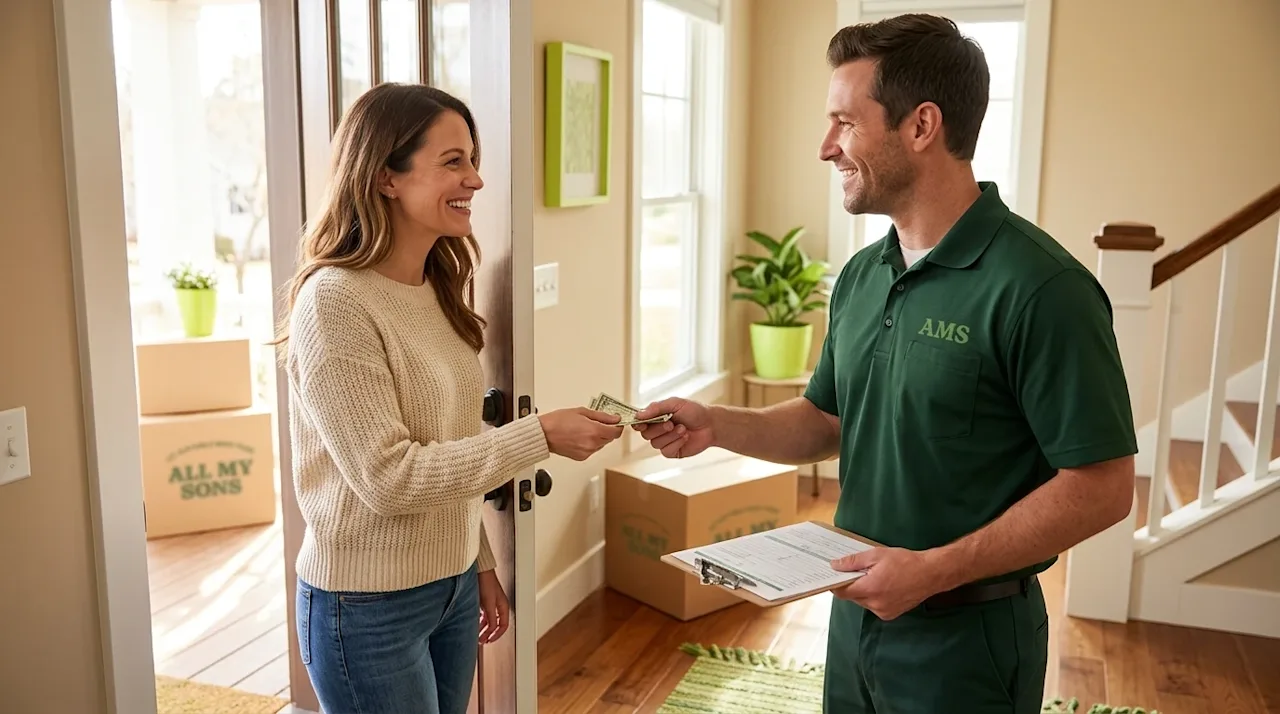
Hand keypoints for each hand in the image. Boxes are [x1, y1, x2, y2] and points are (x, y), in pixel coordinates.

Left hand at [477, 569, 509, 643]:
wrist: (479, 571)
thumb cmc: (486, 583)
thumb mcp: (489, 604)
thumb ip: (491, 618)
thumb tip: (492, 630)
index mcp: (503, 607)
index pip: (504, 625)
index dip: (497, 635)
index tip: (489, 641)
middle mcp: (498, 606)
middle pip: (495, 624)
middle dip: (489, 634)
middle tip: (481, 641)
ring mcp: (491, 603)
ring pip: (488, 620)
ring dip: (483, 628)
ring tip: (476, 635)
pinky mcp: (483, 600)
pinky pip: (483, 615)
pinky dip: (479, 621)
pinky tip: (473, 623)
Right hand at [538, 407, 622, 459]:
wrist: (543, 434)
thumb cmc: (557, 422)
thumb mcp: (582, 412)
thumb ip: (601, 416)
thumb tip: (614, 418)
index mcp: (594, 431)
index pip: (616, 432)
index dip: (618, 426)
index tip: (616, 421)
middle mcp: (592, 444)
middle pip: (610, 439)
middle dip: (607, 430)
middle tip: (599, 422)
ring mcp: (587, 452)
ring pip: (601, 444)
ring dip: (598, 437)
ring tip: (585, 428)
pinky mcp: (581, 457)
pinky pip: (592, 449)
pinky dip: (590, 443)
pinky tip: (580, 436)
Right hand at [631, 398, 713, 457]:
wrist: (711, 424)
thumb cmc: (694, 411)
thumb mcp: (675, 403)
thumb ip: (656, 408)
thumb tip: (639, 415)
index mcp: (655, 417)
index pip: (639, 422)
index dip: (638, 424)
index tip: (641, 423)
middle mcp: (657, 430)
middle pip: (645, 434)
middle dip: (658, 429)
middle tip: (671, 423)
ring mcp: (664, 442)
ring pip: (655, 443)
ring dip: (670, 436)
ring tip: (683, 429)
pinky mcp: (672, 452)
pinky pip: (666, 451)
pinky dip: (676, 443)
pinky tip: (685, 437)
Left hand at [830, 547, 948, 619]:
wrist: (930, 574)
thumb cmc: (906, 562)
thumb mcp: (876, 555)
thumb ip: (853, 562)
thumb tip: (835, 565)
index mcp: (870, 589)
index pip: (842, 592)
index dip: (836, 584)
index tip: (834, 576)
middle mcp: (875, 604)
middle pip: (852, 597)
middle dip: (851, 585)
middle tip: (856, 572)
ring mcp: (883, 611)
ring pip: (863, 602)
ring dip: (863, 592)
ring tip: (873, 577)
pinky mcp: (890, 614)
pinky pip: (874, 607)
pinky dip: (873, 597)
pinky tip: (882, 586)